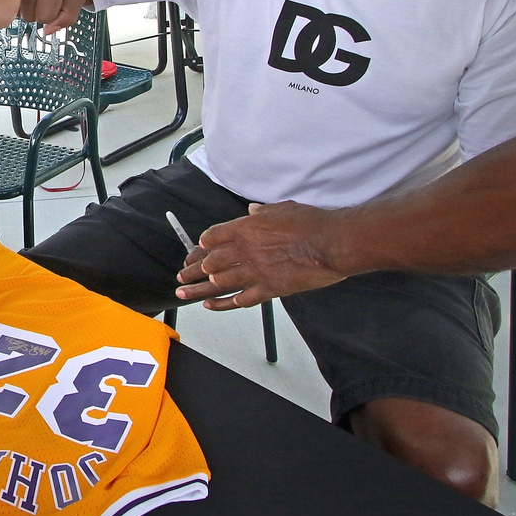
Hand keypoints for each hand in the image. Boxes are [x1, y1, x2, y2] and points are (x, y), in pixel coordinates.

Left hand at [174, 201, 347, 309]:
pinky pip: (239, 300)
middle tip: (182, 274)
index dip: (200, 246)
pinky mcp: (269, 289)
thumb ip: (262, 213)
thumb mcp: (282, 208)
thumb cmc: (311, 224)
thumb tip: (252, 211)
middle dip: (192, 269)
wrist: (332, 243)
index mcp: (246, 228)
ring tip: (184, 291)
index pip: (212, 237)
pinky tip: (210, 306)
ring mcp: (255, 271)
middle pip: (209, 261)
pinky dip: (222, 305)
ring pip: (218, 282)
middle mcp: (245, 250)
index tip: (194, 252)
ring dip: (198, 288)